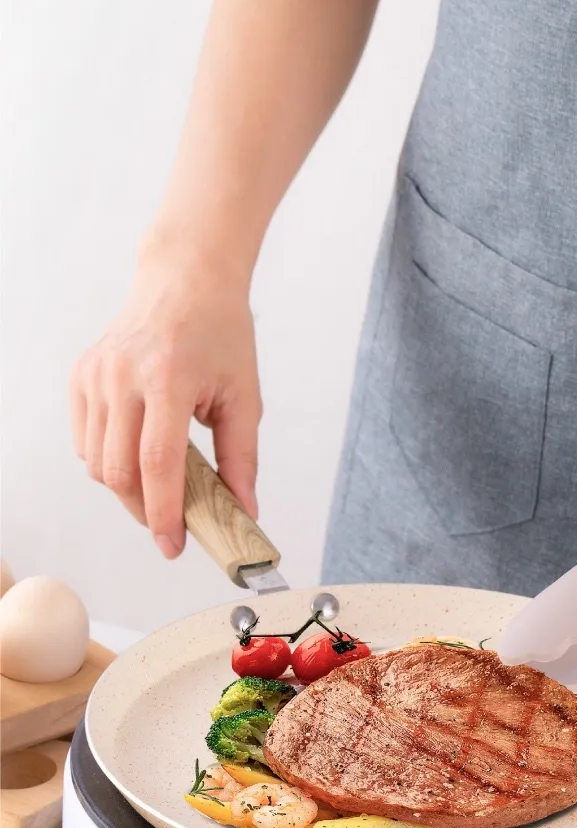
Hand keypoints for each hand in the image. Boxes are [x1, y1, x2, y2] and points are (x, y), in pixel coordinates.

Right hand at [69, 240, 260, 557]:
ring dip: (127, 489)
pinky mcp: (81, 377)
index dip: (164, 512)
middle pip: (120, 471)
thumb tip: (245, 512)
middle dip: (144, 510)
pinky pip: (86, 442)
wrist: (184, 282)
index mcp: (169, 378)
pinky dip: (109, 462)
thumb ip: (242, 458)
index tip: (173, 545)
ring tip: (159, 485)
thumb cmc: (220, 335)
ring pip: (97, 463)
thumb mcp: (244, 396)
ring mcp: (96, 376)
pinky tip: (137, 454)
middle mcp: (124, 376)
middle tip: (170, 526)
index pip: (157, 462)